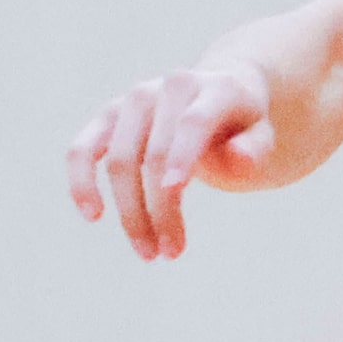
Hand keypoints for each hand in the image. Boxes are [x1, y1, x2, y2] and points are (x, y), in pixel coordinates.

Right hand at [66, 61, 274, 258]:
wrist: (214, 97)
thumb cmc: (242, 126)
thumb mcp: (261, 135)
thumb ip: (254, 148)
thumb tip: (240, 159)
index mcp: (214, 88)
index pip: (193, 122)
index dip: (182, 155)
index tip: (175, 192)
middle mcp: (167, 88)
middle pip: (154, 154)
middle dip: (160, 209)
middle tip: (171, 253)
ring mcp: (132, 101)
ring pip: (118, 160)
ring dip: (130, 211)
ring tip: (149, 252)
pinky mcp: (106, 117)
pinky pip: (82, 149)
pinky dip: (81, 181)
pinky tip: (93, 215)